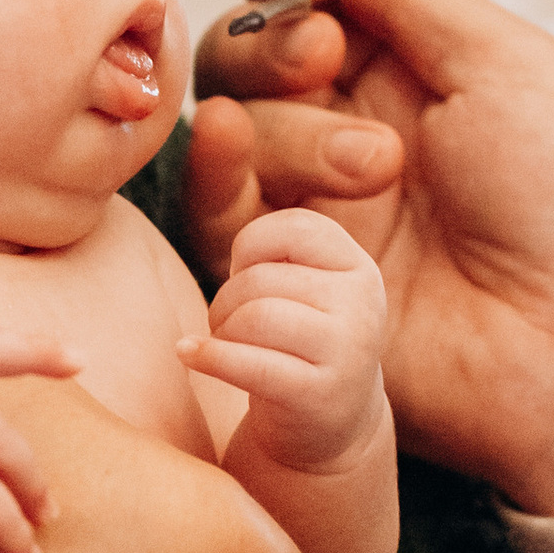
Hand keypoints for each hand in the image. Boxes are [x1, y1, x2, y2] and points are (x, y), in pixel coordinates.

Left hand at [180, 207, 388, 477]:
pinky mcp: (321, 396)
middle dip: (228, 302)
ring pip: (253, 316)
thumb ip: (261, 224)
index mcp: (354, 263)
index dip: (249, 252)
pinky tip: (189, 355)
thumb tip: (212, 121)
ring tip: (227, 346)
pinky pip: (248, 361)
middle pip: (259, 278)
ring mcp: (349, 349)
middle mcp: (364, 300)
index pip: (287, 228)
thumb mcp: (291, 278)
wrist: (324, 430)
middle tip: (233, 327)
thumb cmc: (290, 342)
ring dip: (222, 333)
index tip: (249, 279)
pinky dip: (208, 356)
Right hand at [188, 0, 553, 533]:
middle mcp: (357, 131)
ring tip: (373, 167)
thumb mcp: (509, 65)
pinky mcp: (289, 280)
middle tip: (327, 54)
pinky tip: (229, 141)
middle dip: (279, 39)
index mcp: (419, 72)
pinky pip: (217, 212)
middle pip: (254, 52)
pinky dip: (213, 167)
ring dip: (291, 125)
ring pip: (235, 124)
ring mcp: (321, 206)